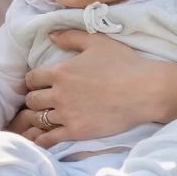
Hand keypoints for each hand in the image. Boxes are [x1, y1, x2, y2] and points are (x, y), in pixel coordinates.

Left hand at [14, 28, 176, 148]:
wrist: (145, 91)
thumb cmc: (124, 64)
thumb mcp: (97, 42)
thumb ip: (71, 37)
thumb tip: (50, 36)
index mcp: (61, 71)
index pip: (31, 78)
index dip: (33, 81)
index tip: (39, 84)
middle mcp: (59, 94)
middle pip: (32, 100)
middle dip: (35, 99)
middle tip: (42, 101)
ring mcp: (67, 114)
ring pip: (38, 119)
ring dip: (38, 118)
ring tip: (41, 119)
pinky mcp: (77, 132)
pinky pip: (49, 139)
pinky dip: (42, 139)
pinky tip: (41, 139)